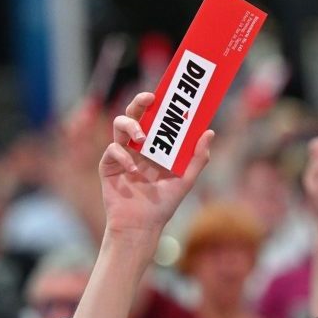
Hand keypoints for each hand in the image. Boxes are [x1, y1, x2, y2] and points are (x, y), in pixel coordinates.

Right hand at [99, 92, 212, 242]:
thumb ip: (198, 157)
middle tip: (150, 99)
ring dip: (131, 125)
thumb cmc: (162, 205)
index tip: (168, 92)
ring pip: (119, 125)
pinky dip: (122, 157)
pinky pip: (113, 151)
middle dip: (140, 102)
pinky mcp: (109, 166)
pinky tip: (132, 170)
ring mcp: (122, 154)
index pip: (155, 117)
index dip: (159, 103)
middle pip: (135, 114)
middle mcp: (137, 146)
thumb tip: (209, 131)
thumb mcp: (185, 180)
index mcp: (155, 145)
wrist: (141, 226)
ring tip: (142, 137)